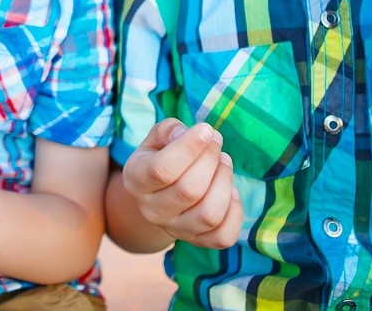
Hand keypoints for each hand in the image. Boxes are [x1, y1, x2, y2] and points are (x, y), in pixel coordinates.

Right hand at [122, 119, 242, 247]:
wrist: (160, 193)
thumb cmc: (161, 157)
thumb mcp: (157, 139)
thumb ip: (169, 130)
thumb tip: (185, 134)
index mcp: (136, 180)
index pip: (162, 170)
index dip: (189, 148)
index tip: (207, 130)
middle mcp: (151, 211)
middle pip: (189, 190)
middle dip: (210, 160)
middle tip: (216, 142)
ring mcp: (175, 230)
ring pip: (208, 214)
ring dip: (224, 182)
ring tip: (225, 162)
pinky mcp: (198, 242)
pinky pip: (223, 236)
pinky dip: (235, 211)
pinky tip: (230, 191)